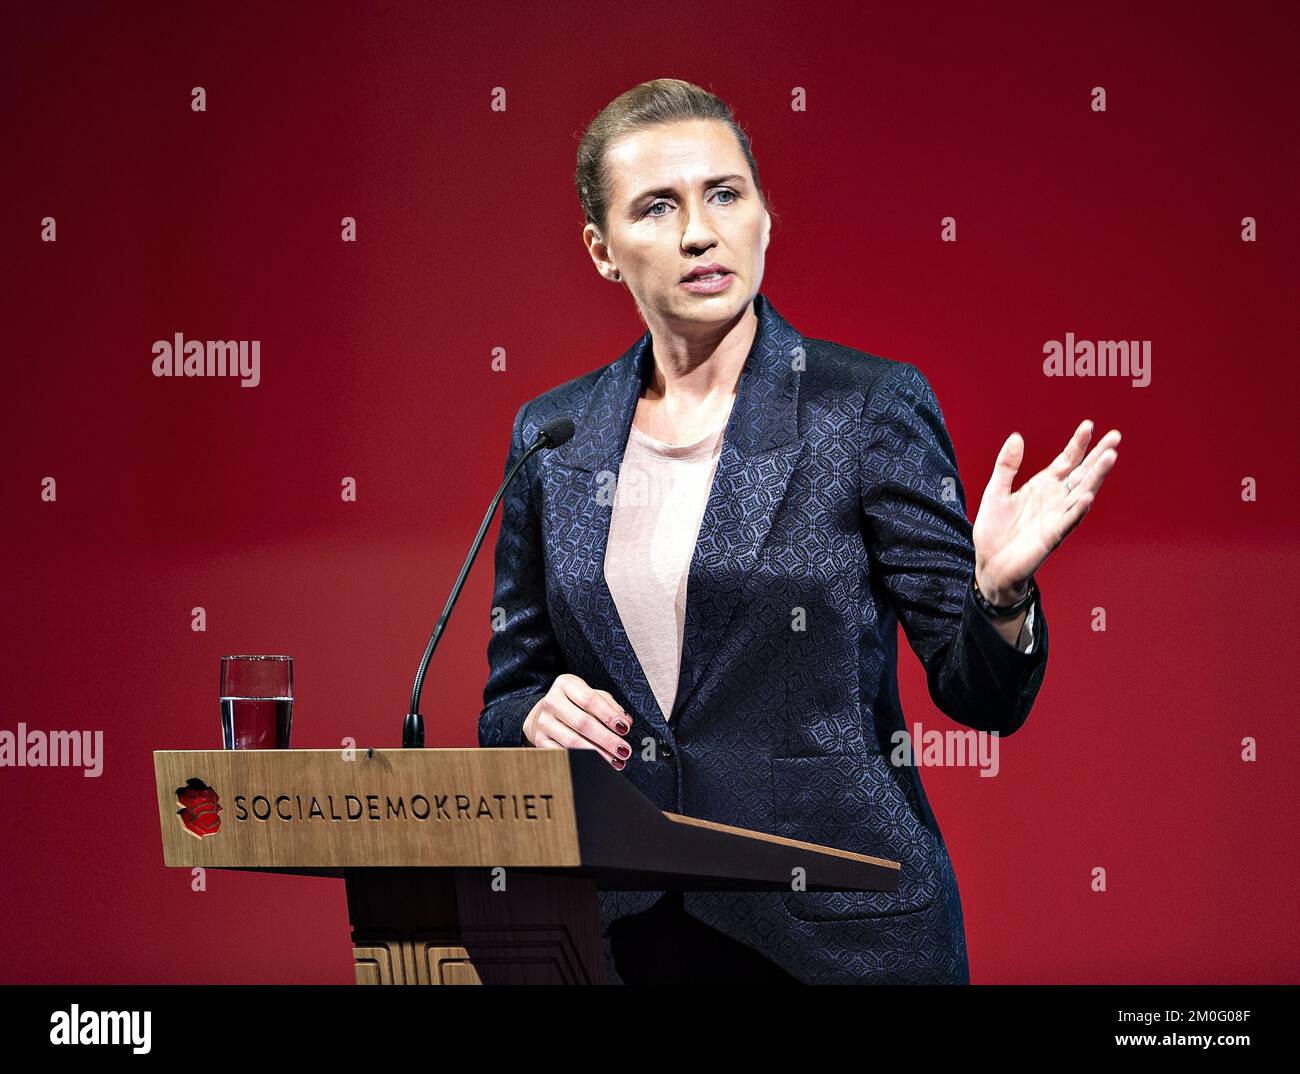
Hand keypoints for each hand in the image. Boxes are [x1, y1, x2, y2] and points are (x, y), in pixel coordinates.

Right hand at [522, 673, 632, 769]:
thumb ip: (609, 705)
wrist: (542, 714)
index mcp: (565, 684)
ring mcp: (544, 722)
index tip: (624, 728)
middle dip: (607, 739)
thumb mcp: (590, 695)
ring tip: (616, 762)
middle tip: (624, 750)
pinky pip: (564, 754)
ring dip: (598, 754)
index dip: (609, 715)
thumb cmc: (573, 704)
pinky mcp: (540, 741)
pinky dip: (582, 762)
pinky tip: (597, 765)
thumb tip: (626, 721)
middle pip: (582, 723)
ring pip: (573, 741)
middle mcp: (551, 701)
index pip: (589, 700)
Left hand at [973, 419, 1120, 600]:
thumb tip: (1017, 437)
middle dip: (1098, 455)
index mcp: (1043, 486)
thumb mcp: (996, 492)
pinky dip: (1078, 509)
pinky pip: (1069, 521)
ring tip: (1110, 457)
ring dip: (1096, 476)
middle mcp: (1055, 499)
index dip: (1077, 444)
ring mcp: (1057, 517)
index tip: (1088, 425)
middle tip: (1115, 436)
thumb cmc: (994, 530)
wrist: (989, 564)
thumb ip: (1006, 466)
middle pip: (1082, 473)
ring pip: (1082, 493)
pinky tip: (1088, 496)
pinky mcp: (1053, 536)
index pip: (1066, 461)